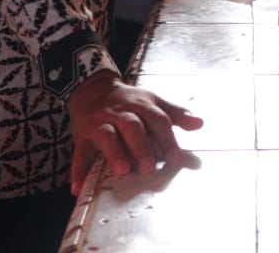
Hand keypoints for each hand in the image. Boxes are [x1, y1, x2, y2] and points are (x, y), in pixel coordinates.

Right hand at [67, 71, 203, 193]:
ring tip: (123, 171)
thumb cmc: (130, 101)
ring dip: (115, 154)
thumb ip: (176, 114)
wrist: (93, 90)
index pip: (157, 119)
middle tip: (150, 167)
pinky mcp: (82, 136)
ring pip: (107, 136)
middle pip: (132, 126)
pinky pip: (79, 153)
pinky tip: (78, 188)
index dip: (167, 138)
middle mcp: (120, 112)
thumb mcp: (153, 102)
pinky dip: (78, 171)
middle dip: (141, 146)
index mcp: (141, 105)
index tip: (177, 158)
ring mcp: (100, 123)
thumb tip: (200, 124)